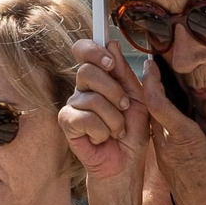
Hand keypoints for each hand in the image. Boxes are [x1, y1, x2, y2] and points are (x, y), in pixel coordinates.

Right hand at [60, 40, 151, 183]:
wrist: (127, 161)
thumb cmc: (133, 130)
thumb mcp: (138, 98)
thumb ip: (126, 73)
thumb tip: (112, 43)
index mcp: (99, 77)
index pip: (84, 50)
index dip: (93, 50)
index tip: (110, 62)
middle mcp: (82, 88)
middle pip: (87, 70)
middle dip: (113, 90)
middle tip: (124, 107)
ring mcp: (72, 104)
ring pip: (91, 98)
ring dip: (114, 118)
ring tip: (118, 130)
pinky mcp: (67, 123)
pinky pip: (85, 118)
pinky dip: (102, 130)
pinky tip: (103, 138)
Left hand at [139, 55, 205, 194]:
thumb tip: (197, 109)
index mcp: (182, 136)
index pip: (157, 102)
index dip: (151, 81)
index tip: (151, 65)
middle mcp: (166, 144)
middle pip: (152, 109)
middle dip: (152, 88)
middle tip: (156, 70)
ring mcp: (162, 155)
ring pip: (154, 123)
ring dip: (157, 106)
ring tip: (164, 89)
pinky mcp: (163, 164)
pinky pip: (159, 137)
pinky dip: (162, 123)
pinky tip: (172, 116)